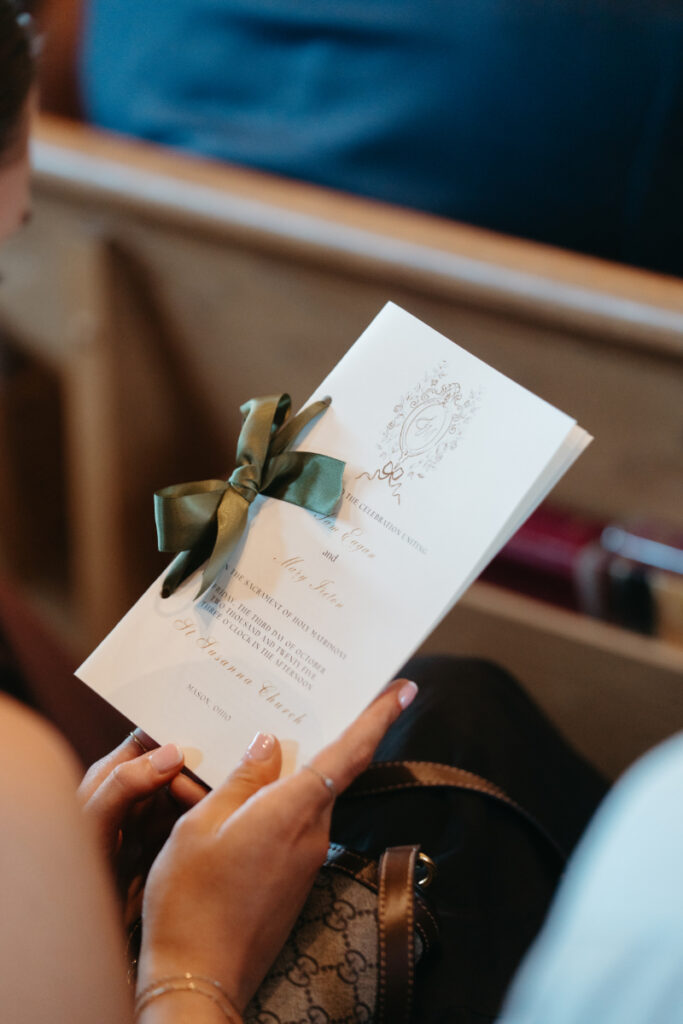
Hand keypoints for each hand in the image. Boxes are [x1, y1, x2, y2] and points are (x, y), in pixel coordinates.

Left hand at [79, 730, 207, 925]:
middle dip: (201, 772)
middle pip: (180, 771)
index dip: (180, 735)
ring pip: (189, 800)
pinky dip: (205, 827)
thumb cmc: (67, 866)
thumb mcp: (94, 820)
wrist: (70, 926)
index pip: (154, 741)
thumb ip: (126, 784)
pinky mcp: (164, 849)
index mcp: (116, 774)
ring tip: (225, 803)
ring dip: (206, 801)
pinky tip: (218, 829)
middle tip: (224, 780)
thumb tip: (172, 754)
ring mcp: (151, 823)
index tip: (212, 736)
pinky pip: (191, 829)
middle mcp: (137, 794)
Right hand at [137, 677, 417, 1013]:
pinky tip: (246, 801)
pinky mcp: (294, 880)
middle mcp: (311, 833)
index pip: (349, 754)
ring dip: (293, 774)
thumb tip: (268, 744)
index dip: (378, 717)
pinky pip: (295, 825)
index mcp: (292, 812)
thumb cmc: (191, 901)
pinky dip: (279, 804)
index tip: (404, 690)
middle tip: (309, 700)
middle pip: (330, 772)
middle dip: (325, 736)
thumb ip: (240, 779)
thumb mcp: (201, 825)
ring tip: (254, 750)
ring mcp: (305, 860)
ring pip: (309, 798)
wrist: (198, 980)